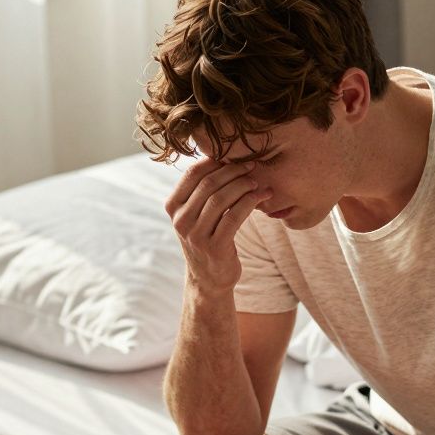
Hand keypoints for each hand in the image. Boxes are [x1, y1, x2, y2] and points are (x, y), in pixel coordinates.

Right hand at [164, 158, 271, 292]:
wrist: (208, 279)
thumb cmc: (206, 238)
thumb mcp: (195, 215)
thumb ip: (201, 191)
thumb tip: (222, 156)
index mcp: (173, 207)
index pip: (192, 174)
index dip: (215, 160)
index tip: (234, 156)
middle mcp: (180, 221)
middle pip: (208, 184)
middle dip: (233, 171)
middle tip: (251, 166)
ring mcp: (196, 235)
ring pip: (221, 199)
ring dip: (243, 186)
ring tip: (258, 182)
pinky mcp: (215, 248)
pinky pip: (234, 217)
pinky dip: (250, 202)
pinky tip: (261, 197)